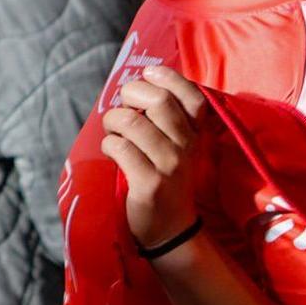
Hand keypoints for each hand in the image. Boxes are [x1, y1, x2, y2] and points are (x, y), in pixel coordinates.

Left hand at [100, 65, 205, 248]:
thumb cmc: (166, 180)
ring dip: (113, 121)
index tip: (147, 74)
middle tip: (122, 106)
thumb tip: (135, 85)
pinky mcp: (150, 184)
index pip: (193, 95)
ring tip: (113, 131)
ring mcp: (170, 165)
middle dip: (131, 94)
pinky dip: (108, 144)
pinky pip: (121, 148)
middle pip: (159, 101)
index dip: (167, 77)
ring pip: (133, 123)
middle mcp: (188, 147)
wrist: (171, 230)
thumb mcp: (177, 148)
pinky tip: (112, 151)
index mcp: (196, 134)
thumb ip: (166, 119)